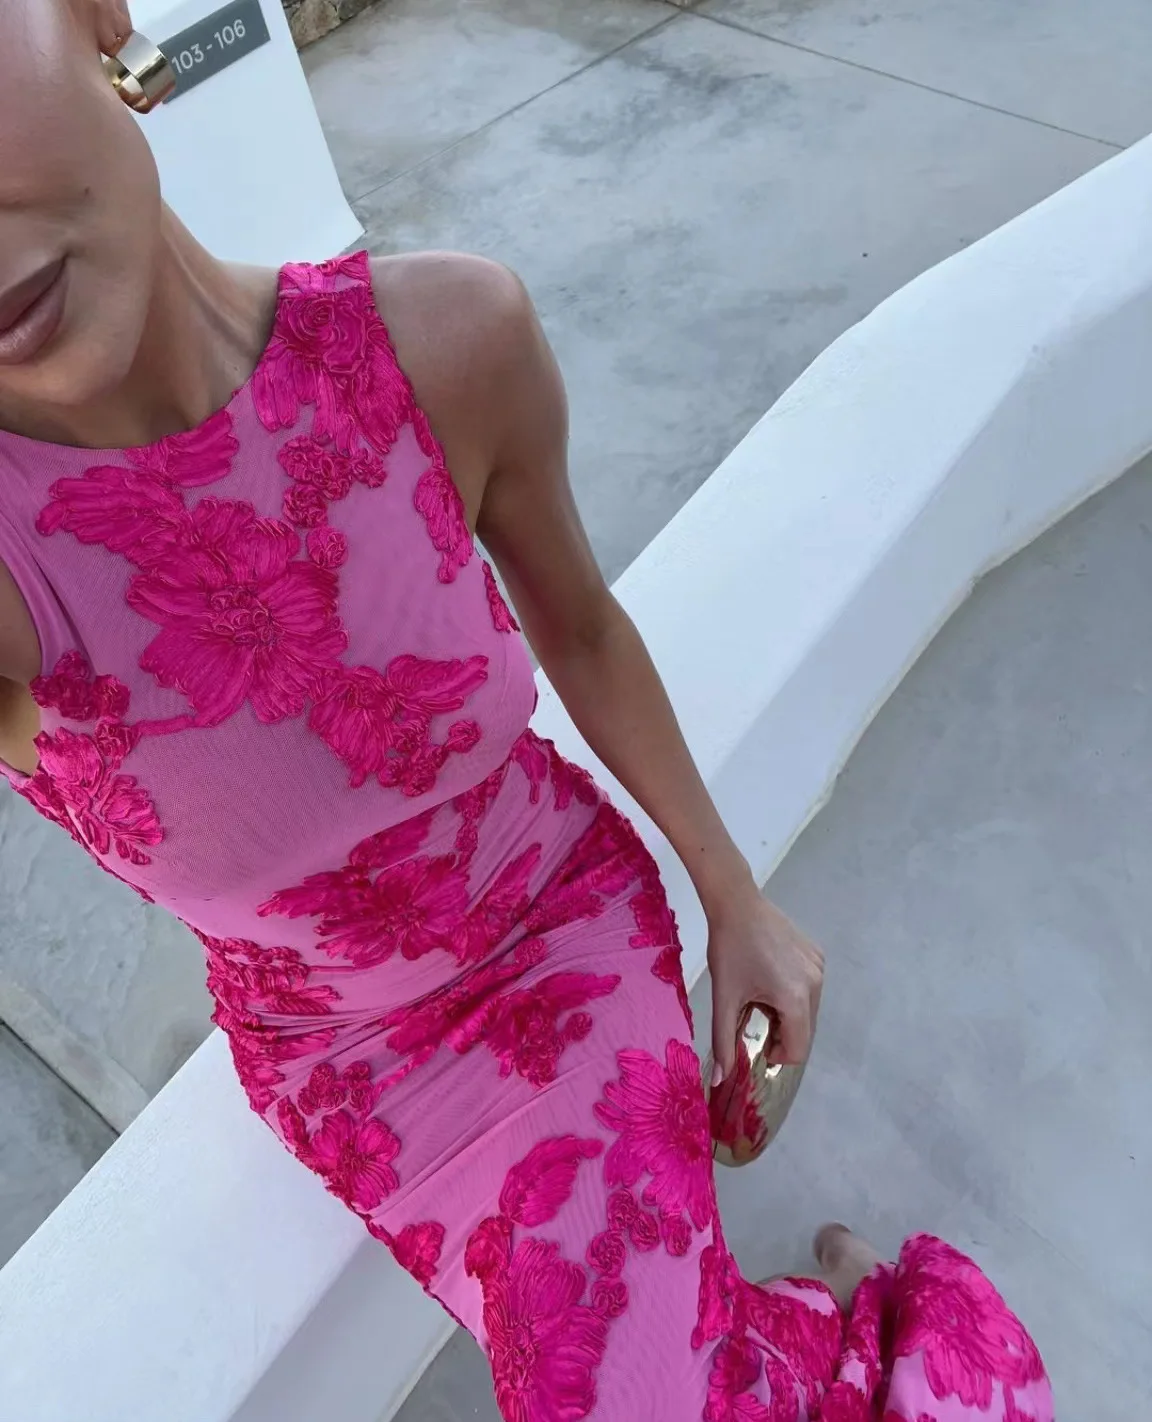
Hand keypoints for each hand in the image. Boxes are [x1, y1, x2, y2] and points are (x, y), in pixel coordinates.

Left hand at [707, 891, 823, 1083]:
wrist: (737, 904)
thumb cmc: (728, 951)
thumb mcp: (723, 999)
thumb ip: (723, 1042)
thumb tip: (718, 1081)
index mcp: (794, 999)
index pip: (797, 1049)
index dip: (776, 1055)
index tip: (758, 1047)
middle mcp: (815, 985)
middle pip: (805, 1032)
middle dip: (781, 1035)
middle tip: (755, 1019)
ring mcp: (819, 968)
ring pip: (809, 1011)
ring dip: (787, 1016)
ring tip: (760, 997)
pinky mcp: (818, 956)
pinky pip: (810, 989)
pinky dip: (794, 995)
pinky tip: (771, 978)